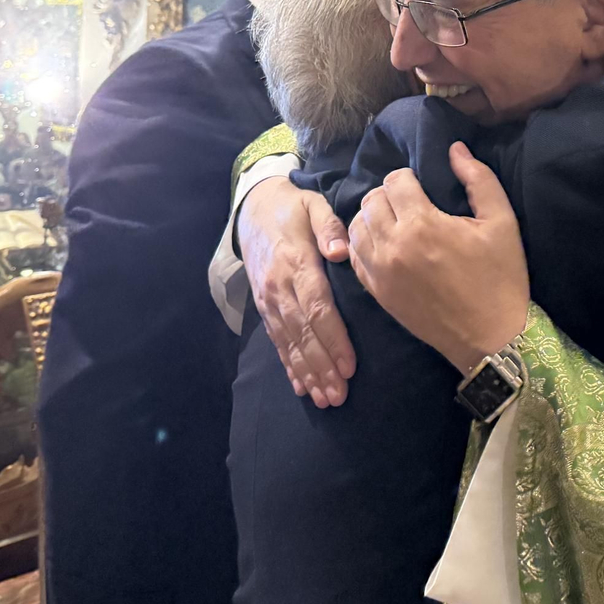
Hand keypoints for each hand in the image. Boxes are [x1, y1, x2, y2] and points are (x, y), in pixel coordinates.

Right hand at [237, 177, 355, 406]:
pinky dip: (288, 365)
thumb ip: (329, 226)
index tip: (349, 365)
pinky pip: (276, 340)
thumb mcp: (313, 205)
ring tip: (325, 398)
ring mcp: (268, 300)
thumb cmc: (293, 208)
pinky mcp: (263, 307)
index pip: (317, 307)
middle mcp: (279, 287)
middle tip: (340, 394)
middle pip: (303, 333)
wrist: (253, 209)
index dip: (333, 339)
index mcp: (296, 263)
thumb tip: (340, 251)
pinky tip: (300, 387)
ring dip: (307, 373)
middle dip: (322, 367)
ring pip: (289, 342)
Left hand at [348, 143, 528, 373]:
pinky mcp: (377, 293)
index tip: (424, 187)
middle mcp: (393, 246)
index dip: (409, 177)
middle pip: (371, 200)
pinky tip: (385, 244)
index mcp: (422, 224)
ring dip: (373, 217)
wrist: (491, 338)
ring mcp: (380, 272)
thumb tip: (454, 149)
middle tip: (411, 203)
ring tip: (395, 222)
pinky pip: (354, 256)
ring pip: (356, 227)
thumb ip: (478, 179)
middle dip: (389, 194)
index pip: (395, 181)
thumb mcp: (502, 222)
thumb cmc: (500, 277)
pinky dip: (363, 244)